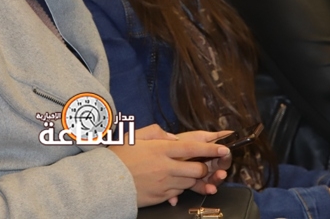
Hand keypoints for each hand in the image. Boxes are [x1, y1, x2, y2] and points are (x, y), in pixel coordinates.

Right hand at [109, 124, 230, 207]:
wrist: (105, 182)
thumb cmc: (118, 157)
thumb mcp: (134, 136)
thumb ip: (156, 133)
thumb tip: (172, 138)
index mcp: (160, 149)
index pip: (193, 149)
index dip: (212, 149)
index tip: (224, 149)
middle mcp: (166, 167)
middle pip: (197, 170)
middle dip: (203, 168)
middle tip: (198, 164)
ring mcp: (164, 184)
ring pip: (189, 183)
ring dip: (190, 178)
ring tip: (180, 172)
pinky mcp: (160, 197)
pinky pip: (178, 193)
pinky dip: (178, 187)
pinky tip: (168, 181)